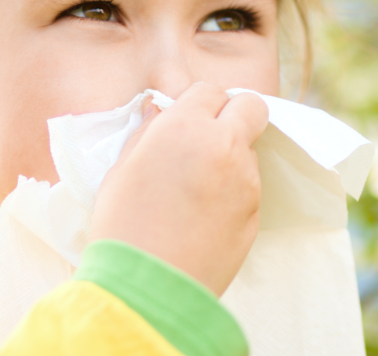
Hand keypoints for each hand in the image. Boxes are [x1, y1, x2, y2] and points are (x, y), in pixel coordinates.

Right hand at [88, 83, 268, 296]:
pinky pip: (250, 186)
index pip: (209, 90)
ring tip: (198, 188)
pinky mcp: (256, 212)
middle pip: (252, 106)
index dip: (197, 103)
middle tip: (210, 135)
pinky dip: (234, 190)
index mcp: (186, 127)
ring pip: (250, 150)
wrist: (148, 286)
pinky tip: (205, 214)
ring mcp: (246, 181)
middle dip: (234, 113)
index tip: (186, 119)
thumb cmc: (123, 225)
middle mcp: (225, 146)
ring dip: (232, 156)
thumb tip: (158, 112)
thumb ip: (146, 133)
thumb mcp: (121, 170)